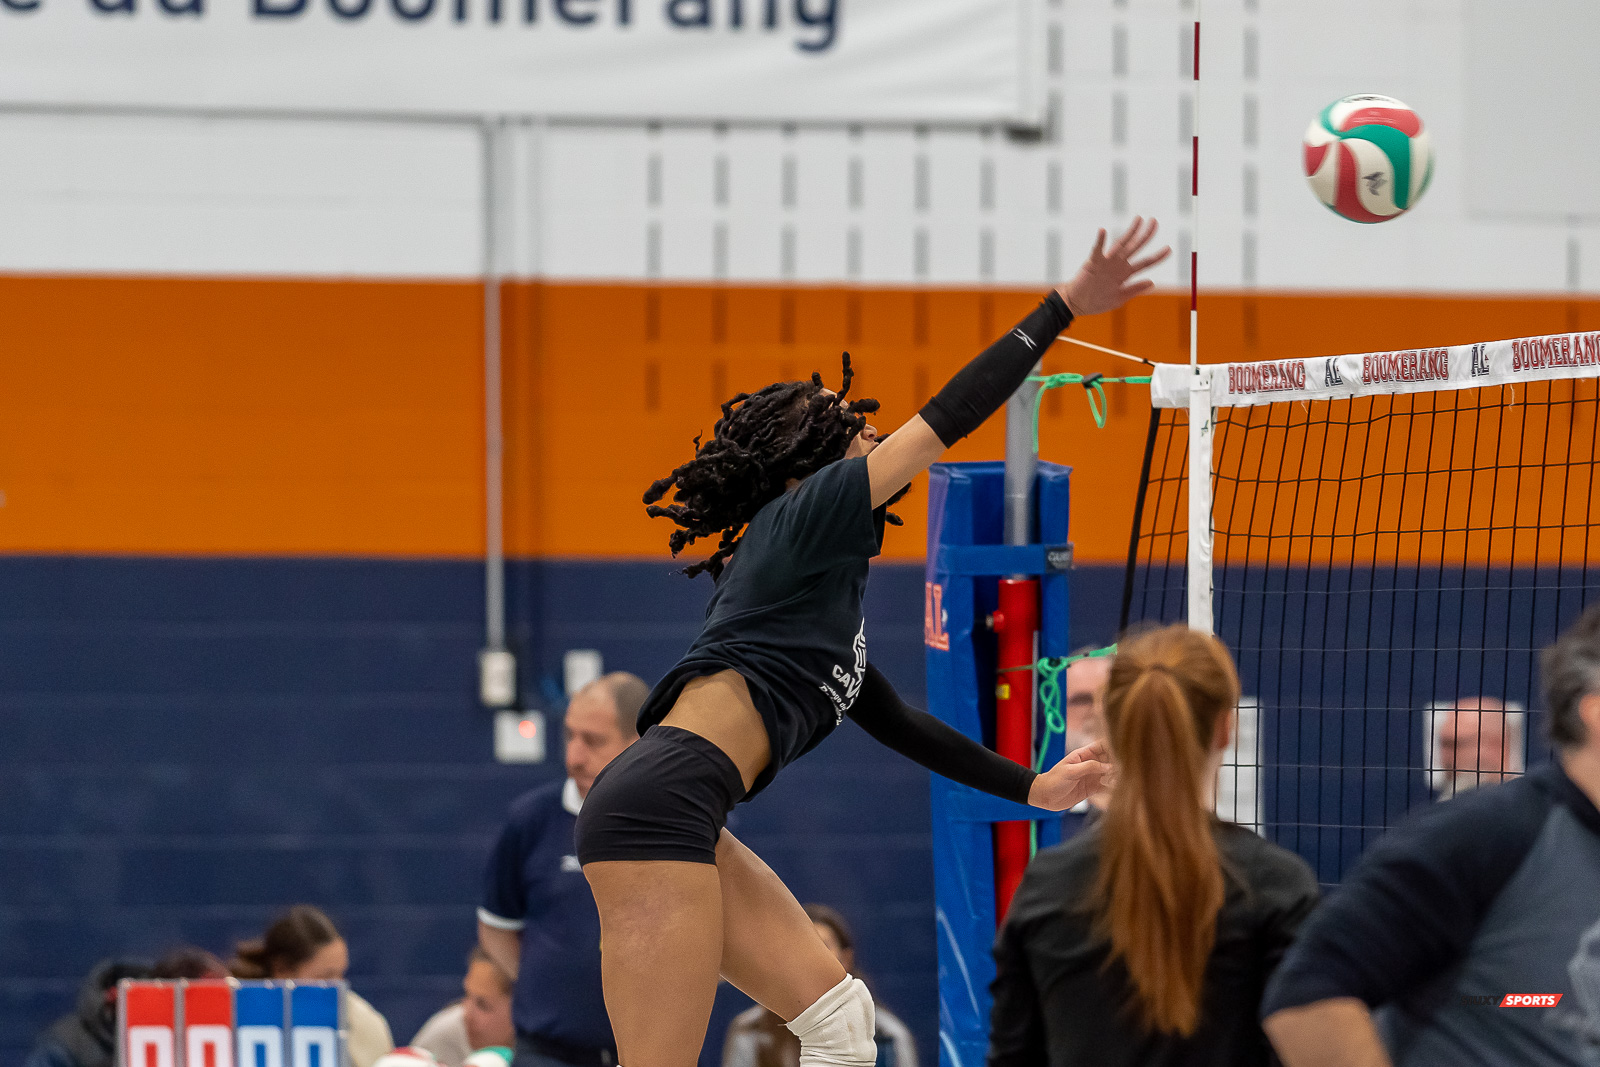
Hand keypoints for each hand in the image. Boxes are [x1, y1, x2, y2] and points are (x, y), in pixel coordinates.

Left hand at [1027, 739, 1115, 810]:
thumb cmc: (1054, 780)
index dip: (1113, 746)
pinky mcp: (1093, 789)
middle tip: (1115, 772)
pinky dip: (1112, 788)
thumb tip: (1109, 766)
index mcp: (1084, 754)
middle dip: (1117, 764)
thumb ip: (1090, 767)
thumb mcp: (1071, 771)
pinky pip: (1107, 787)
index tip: (1121, 752)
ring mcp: (1092, 776)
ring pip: (1111, 773)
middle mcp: (1090, 764)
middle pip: (1110, 759)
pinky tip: (1111, 789)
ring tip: (1109, 782)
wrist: (1045, 796)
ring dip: (1115, 777)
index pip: (1102, 746)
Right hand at [1056, 217, 1170, 316]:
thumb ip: (1134, 289)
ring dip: (1130, 232)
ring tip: (1139, 219)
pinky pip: (1096, 250)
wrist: (1076, 304)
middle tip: (1155, 221)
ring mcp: (1106, 263)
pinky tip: (1102, 231)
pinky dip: (1099, 241)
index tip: (1169, 249)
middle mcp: (1118, 265)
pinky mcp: (1092, 263)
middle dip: (1146, 235)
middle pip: (1135, 247)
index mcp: (1125, 274)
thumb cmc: (1096, 301)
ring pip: (1121, 244)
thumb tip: (1152, 282)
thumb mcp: (1119, 298)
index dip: (1157, 256)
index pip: (1145, 263)